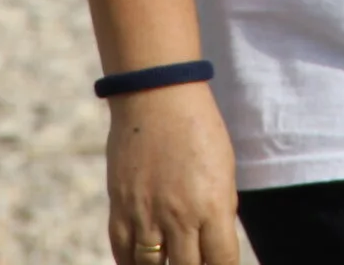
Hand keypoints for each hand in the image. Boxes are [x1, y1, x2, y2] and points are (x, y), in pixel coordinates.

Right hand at [104, 82, 239, 264]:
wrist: (157, 97)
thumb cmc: (199, 129)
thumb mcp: (224, 170)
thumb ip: (220, 211)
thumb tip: (215, 244)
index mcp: (212, 207)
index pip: (221, 261)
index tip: (221, 264)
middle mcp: (178, 218)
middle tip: (193, 260)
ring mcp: (145, 215)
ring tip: (168, 260)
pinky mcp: (119, 208)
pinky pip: (123, 252)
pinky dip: (132, 262)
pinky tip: (141, 261)